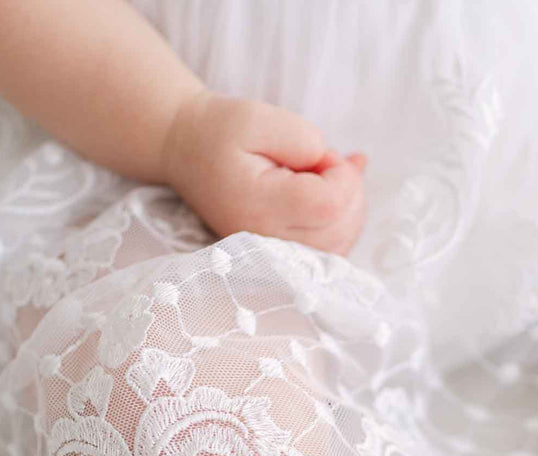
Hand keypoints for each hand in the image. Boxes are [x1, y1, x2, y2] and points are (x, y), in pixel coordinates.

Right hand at [162, 90, 366, 254]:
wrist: (188, 153)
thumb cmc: (220, 131)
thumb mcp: (257, 116)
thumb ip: (302, 139)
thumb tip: (335, 168)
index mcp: (258, 205)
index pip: (328, 205)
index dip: (343, 177)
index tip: (324, 154)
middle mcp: (267, 240)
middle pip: (340, 230)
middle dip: (348, 190)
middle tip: (322, 161)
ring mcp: (275, 255)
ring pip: (341, 245)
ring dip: (349, 207)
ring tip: (323, 175)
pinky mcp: (283, 257)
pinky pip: (332, 252)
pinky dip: (344, 222)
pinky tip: (336, 191)